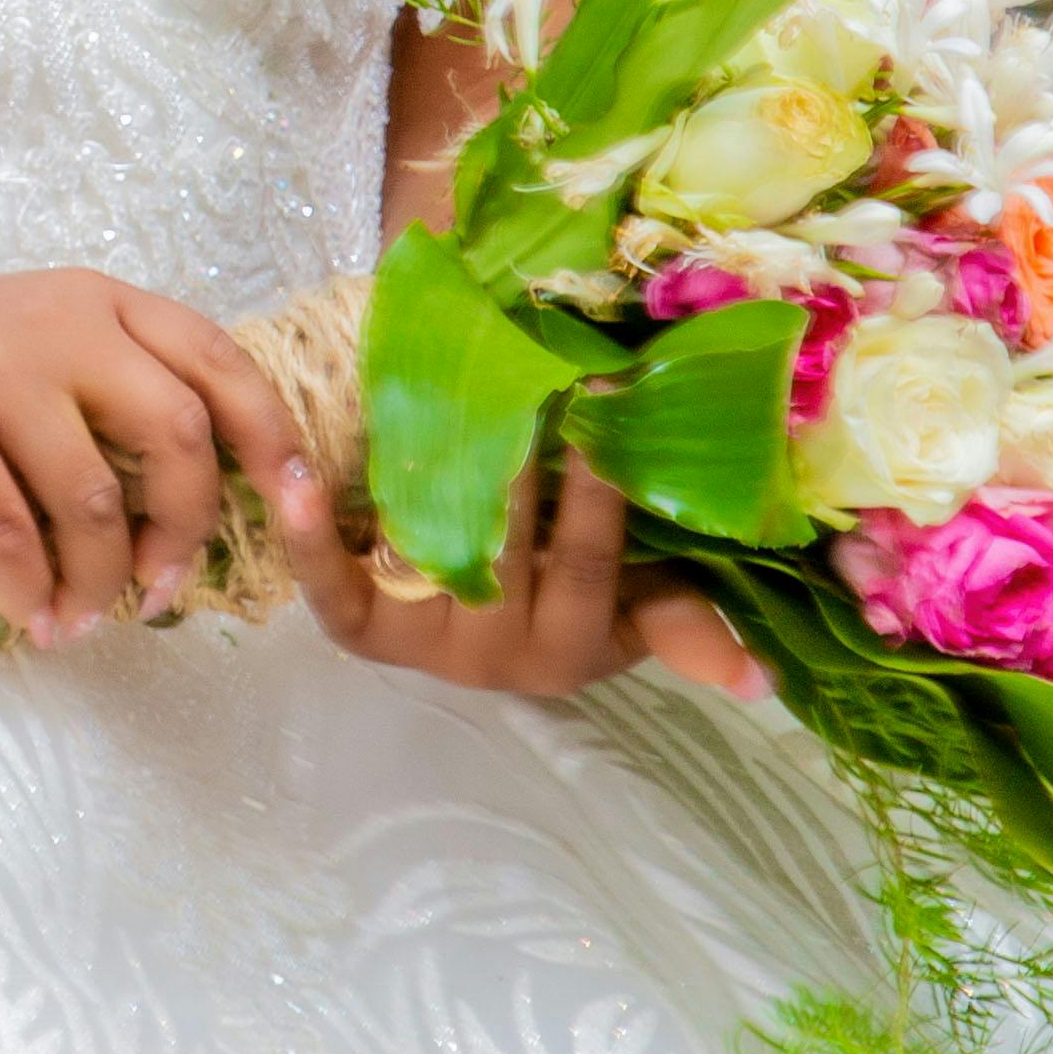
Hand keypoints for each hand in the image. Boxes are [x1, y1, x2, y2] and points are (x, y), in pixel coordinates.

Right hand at [0, 271, 321, 650]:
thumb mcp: (32, 344)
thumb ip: (113, 385)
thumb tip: (214, 486)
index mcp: (97, 300)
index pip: (218, 359)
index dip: (272, 435)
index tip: (300, 505)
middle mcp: (59, 321)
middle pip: (177, 433)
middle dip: (187, 527)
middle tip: (166, 587)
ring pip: (94, 499)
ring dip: (101, 580)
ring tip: (86, 619)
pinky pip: (14, 533)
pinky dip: (33, 590)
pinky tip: (33, 617)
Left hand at [277, 439, 762, 704]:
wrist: (470, 627)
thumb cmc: (567, 596)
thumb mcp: (634, 611)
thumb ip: (682, 622)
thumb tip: (762, 679)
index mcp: (571, 649)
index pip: (587, 566)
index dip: (595, 492)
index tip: (604, 401)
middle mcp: (496, 657)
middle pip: (503, 552)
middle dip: (513, 464)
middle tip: (518, 374)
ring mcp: (422, 643)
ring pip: (425, 558)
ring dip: (424, 481)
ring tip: (431, 399)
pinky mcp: (360, 631)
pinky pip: (329, 589)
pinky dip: (307, 538)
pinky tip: (290, 482)